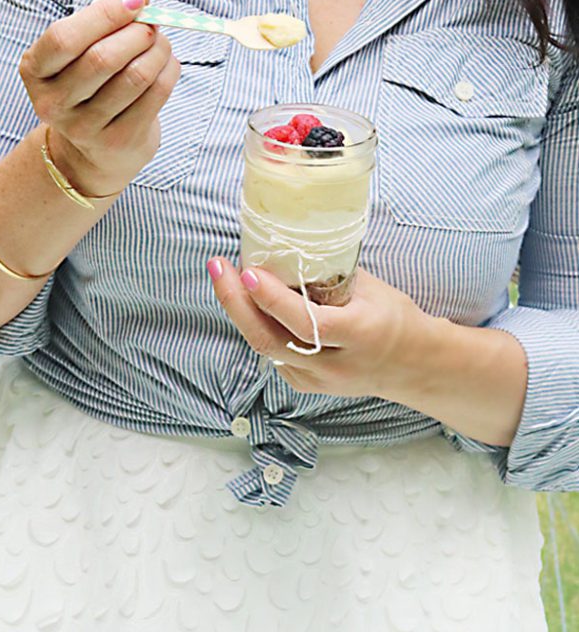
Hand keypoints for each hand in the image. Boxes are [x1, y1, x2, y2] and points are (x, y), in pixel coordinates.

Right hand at [19, 0, 180, 195]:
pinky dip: (168, 73)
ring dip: (158, 51)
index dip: (104, 14)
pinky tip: (166, 65)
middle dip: (137, 33)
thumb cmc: (92, 81)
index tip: (136, 0)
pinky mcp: (117, 142)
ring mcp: (84, 128)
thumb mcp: (90, 41)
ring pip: (133, 78)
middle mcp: (53, 102)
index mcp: (36, 69)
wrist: (95, 148)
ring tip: (161, 43)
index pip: (64, 38)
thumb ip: (112, 5)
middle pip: (102, 59)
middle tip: (152, 24)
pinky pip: (153, 97)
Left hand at [207, 259, 435, 401]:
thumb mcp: (372, 290)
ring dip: (240, 310)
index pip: (306, 322)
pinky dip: (256, 324)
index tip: (248, 271)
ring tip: (225, 276)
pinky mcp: (305, 384)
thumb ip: (331, 275)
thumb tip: (287, 247)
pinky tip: (246, 300)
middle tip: (218, 267)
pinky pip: (271, 352)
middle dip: (237, 303)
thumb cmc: (394, 318)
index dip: (273, 298)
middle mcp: (335, 366)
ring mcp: (317, 381)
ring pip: (265, 347)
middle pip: (271, 340)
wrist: (414, 366)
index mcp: (359, 336)